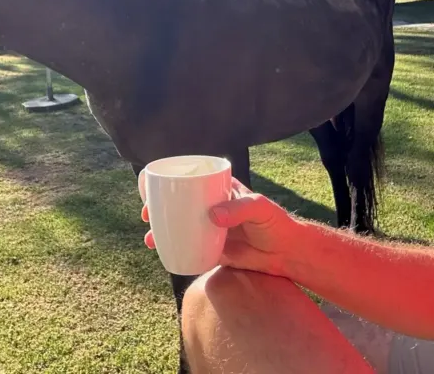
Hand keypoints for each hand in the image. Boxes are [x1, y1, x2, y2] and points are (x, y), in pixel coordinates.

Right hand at [142, 178, 298, 275]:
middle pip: (179, 203)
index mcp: (220, 190)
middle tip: (146, 214)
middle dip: (158, 207)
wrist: (287, 254)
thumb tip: (212, 215)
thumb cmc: (276, 223)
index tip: (153, 188)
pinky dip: (175, 249)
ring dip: (162, 231)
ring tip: (150, 239)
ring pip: (180, 226)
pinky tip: (164, 253)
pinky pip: (189, 248)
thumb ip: (239, 208)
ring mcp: (210, 228)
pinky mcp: (213, 249)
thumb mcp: (259, 208)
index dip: (169, 181)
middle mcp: (211, 207)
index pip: (191, 179)